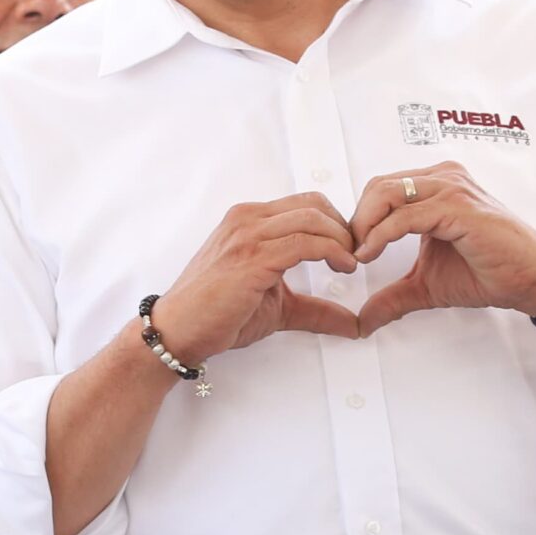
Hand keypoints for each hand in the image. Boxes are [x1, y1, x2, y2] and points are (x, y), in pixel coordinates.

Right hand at [148, 193, 359, 362]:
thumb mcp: (277, 306)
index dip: (336, 223)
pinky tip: (343, 268)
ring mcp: (247, 236)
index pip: (306, 203)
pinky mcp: (251, 258)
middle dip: (344, 228)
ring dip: (342, 240)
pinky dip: (332, 252)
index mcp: (249, 220)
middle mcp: (247, 220)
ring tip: (351, 264)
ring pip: (312, 219)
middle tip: (357, 255)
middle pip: (313, 204)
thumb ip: (315, 308)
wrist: (178, 331)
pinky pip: (303, 243)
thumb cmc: (216, 314)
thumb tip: (353, 325)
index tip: (351, 250)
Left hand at [346, 163, 535, 336]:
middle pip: (379, 186)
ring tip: (358, 256)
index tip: (350, 252)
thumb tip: (363, 321)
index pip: (382, 189)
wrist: (531, 279)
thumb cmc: (489, 273)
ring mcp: (452, 189)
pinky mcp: (458, 207)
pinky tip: (369, 256)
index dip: (360, 219)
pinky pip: (406, 216)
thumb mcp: (427, 286)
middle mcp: (443, 179)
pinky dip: (381, 236)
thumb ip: (393, 296)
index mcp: (436, 187)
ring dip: (365, 226)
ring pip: (388, 194)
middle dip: (357, 220)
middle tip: (348, 253)